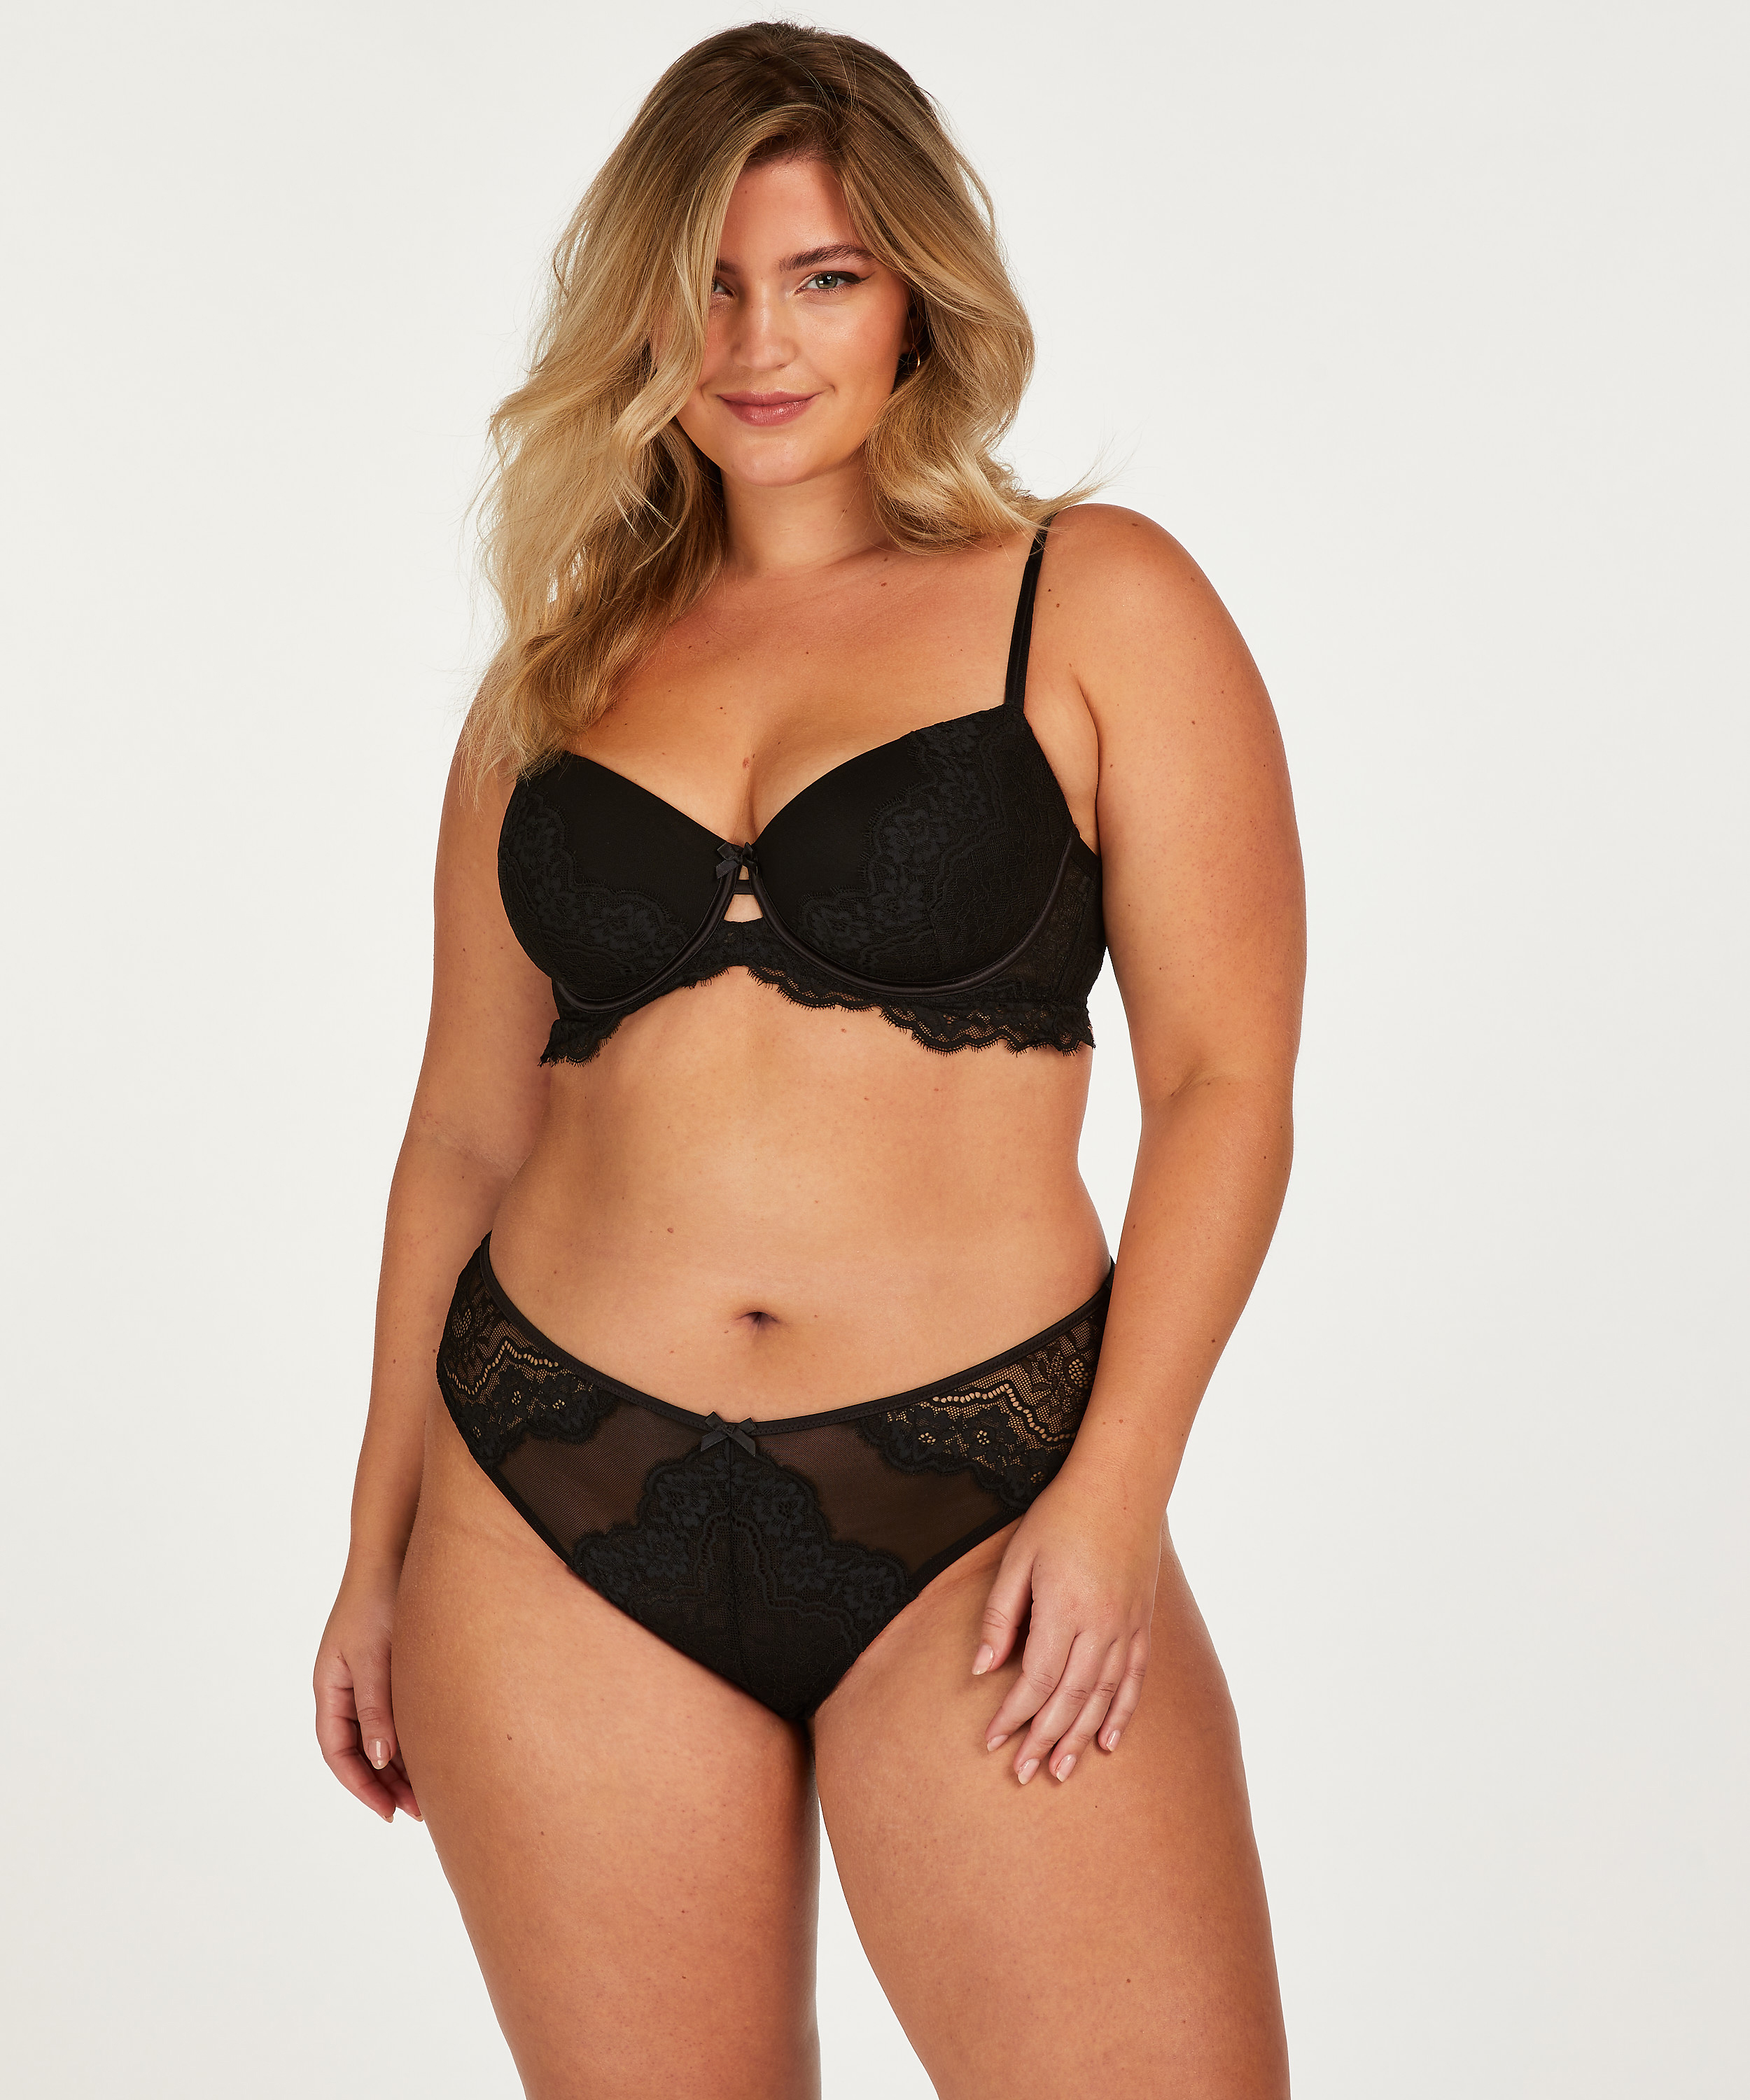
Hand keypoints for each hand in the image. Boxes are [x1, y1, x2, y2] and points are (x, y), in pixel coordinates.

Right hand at [314, 1561, 420, 1822]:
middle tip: (418, 1811)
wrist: (397, 1550)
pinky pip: (396, 1713)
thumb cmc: (380, 1599)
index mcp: (331, 1686)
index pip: (338, 1751)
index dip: (360, 1786)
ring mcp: (368, 1676)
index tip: (389, 1812)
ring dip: (400, 1764)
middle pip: (360, 1749)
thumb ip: (376, 1707)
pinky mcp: (392, 1666)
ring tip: (431, 1793)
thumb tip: (378, 1760)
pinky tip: (436, 1751)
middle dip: (385, 1783)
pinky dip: (411, 1736)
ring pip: (380, 1734)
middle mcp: (346, 1686)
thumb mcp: (375, 1657)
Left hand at [973, 1465, 1161, 1784]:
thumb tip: (982, 1670)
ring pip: (1103, 1698)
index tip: (990, 1742)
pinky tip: (1108, 1741)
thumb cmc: (1060, 1515)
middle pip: (1069, 1700)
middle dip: (1042, 1740)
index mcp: (1065, 1610)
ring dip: (1079, 1738)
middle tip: (1022, 1774)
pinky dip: (1121, 1714)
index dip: (1011, 1716)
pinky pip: (1134, 1681)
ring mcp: (1127, 1628)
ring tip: (1060, 1771)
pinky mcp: (1143, 1623)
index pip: (1036, 1681)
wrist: (1122, 1484)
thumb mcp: (1018, 1558)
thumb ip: (1000, 1615)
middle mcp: (1101, 1627)